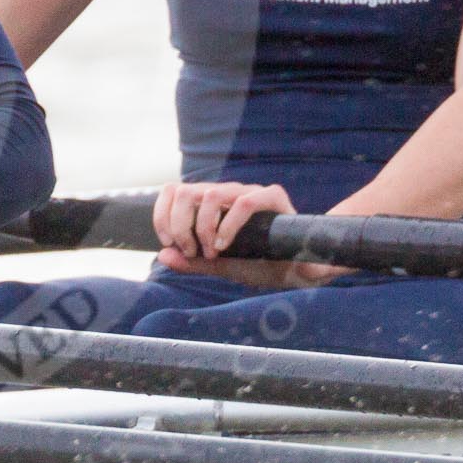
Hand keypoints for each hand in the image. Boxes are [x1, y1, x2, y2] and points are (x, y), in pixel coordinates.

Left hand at [153, 181, 332, 287]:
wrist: (300, 270)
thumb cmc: (259, 264)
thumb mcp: (221, 266)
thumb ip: (193, 262)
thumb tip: (162, 256)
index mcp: (211, 203)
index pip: (173, 191)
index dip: (162, 214)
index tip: (167, 243)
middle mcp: (227, 192)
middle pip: (185, 191)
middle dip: (180, 225)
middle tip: (192, 251)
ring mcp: (249, 192)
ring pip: (211, 194)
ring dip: (203, 227)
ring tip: (211, 252)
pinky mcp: (273, 197)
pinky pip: (245, 202)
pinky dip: (229, 225)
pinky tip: (225, 246)